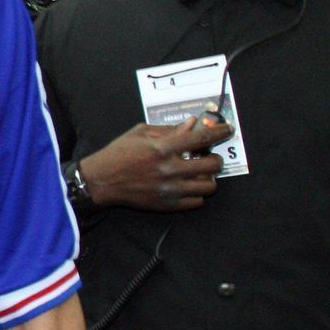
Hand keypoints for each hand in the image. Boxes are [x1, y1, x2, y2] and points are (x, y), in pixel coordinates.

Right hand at [81, 118, 234, 211]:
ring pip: (208, 186)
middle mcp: (169, 170)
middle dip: (215, 159)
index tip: (227, 130)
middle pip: (211, 165)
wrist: (101, 180)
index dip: (218, 132)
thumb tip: (192, 124)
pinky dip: (197, 193)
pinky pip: (197, 201)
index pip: (200, 139)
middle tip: (210, 156)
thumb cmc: (119, 153)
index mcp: (162, 148)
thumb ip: (168, 130)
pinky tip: (188, 185)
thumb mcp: (140, 133)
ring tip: (199, 173)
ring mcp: (170, 190)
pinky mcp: (168, 205)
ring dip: (208, 177)